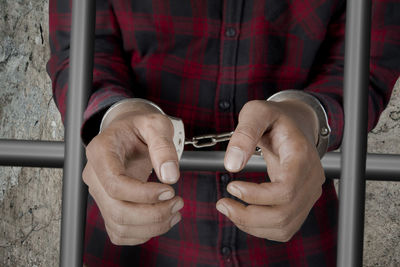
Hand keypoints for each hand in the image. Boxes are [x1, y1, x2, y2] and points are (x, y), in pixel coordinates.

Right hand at [83, 102, 183, 245]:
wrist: (129, 132)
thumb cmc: (140, 127)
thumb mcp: (155, 124)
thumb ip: (163, 146)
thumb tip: (170, 176)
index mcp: (100, 152)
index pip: (115, 184)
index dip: (144, 194)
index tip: (169, 190)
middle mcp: (94, 176)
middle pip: (117, 210)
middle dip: (153, 214)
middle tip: (178, 203)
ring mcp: (100, 193)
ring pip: (119, 225)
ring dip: (152, 226)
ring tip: (175, 211)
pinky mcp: (108, 206)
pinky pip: (120, 231)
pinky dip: (143, 233)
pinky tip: (163, 219)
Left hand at [216, 99, 324, 241]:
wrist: (295, 124)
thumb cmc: (275, 119)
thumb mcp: (256, 113)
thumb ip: (244, 134)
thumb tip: (232, 165)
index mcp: (301, 156)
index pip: (286, 190)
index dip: (257, 196)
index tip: (231, 187)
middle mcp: (311, 179)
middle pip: (283, 214)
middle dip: (247, 216)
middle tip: (222, 204)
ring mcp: (309, 194)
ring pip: (283, 227)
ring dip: (250, 224)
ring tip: (228, 208)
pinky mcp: (301, 204)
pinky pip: (283, 228)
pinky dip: (259, 227)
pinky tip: (243, 213)